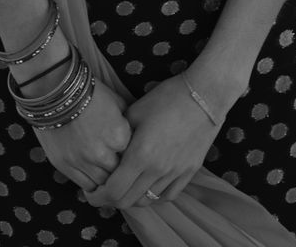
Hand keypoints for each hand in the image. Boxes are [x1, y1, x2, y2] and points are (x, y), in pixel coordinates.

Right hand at [33, 80, 132, 193]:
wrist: (57, 90)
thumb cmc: (90, 92)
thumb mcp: (116, 101)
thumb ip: (128, 121)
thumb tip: (136, 134)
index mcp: (118, 136)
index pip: (132, 156)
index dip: (129, 152)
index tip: (126, 149)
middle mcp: (102, 153)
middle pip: (119, 172)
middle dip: (118, 166)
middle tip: (116, 160)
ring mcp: (82, 162)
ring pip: (102, 183)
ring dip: (105, 177)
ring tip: (104, 167)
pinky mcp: (65, 166)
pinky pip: (85, 185)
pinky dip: (91, 182)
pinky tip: (92, 173)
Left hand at [84, 74, 223, 210]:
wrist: (204, 95)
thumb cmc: (167, 97)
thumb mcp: (135, 111)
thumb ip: (120, 135)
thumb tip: (108, 148)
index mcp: (140, 155)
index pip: (114, 190)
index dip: (98, 196)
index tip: (90, 193)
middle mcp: (157, 170)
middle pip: (128, 201)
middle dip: (111, 200)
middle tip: (104, 192)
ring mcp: (175, 173)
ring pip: (148, 201)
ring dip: (132, 198)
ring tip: (125, 187)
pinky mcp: (189, 172)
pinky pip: (167, 196)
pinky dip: (154, 196)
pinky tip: (148, 186)